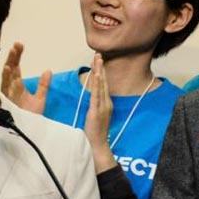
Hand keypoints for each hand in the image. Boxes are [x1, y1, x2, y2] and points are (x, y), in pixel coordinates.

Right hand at [0, 42, 50, 113]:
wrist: (32, 131)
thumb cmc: (32, 116)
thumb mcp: (40, 98)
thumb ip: (43, 85)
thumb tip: (48, 70)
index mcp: (17, 86)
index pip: (16, 68)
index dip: (17, 56)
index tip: (20, 45)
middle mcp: (11, 89)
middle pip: (10, 70)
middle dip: (12, 58)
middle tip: (16, 46)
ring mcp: (9, 96)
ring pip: (7, 79)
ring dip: (9, 68)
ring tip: (12, 56)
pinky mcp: (9, 103)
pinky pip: (8, 90)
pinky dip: (8, 81)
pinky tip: (10, 71)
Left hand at [84, 53, 115, 172]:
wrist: (98, 144)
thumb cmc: (95, 131)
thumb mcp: (95, 115)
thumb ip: (95, 105)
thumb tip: (92, 96)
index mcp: (105, 103)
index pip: (102, 84)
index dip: (100, 71)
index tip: (97, 60)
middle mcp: (106, 102)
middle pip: (103, 81)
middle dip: (100, 67)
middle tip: (98, 54)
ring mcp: (102, 106)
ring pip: (101, 85)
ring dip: (99, 72)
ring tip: (98, 60)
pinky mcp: (97, 110)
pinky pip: (97, 95)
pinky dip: (97, 84)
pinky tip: (97, 75)